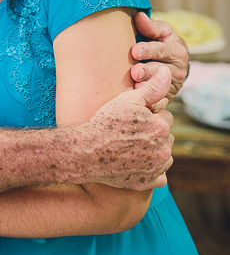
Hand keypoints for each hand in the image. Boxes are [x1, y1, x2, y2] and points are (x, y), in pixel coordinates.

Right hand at [76, 66, 173, 190]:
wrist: (87, 151)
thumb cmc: (105, 122)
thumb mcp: (127, 100)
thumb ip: (152, 87)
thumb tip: (167, 71)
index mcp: (161, 126)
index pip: (165, 116)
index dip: (150, 115)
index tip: (134, 118)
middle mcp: (164, 148)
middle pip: (166, 136)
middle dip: (154, 133)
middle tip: (131, 132)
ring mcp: (157, 168)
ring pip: (164, 155)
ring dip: (154, 150)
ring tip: (131, 146)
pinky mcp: (148, 182)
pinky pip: (159, 175)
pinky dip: (151, 170)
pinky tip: (135, 162)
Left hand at [131, 12, 188, 101]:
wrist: (171, 63)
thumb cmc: (161, 42)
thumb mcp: (161, 31)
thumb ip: (150, 26)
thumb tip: (139, 16)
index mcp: (177, 49)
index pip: (161, 49)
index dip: (148, 50)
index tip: (135, 51)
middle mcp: (178, 68)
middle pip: (160, 70)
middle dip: (147, 71)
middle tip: (135, 72)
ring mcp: (173, 85)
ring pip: (161, 88)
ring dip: (148, 88)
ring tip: (136, 88)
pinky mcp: (167, 97)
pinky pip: (160, 102)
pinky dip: (152, 103)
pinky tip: (143, 103)